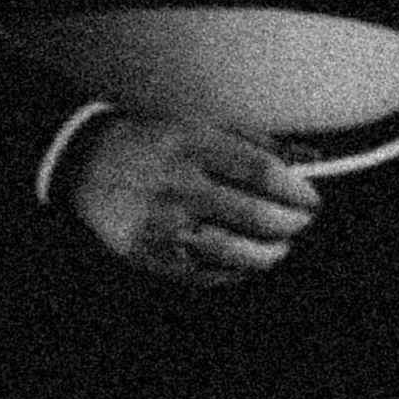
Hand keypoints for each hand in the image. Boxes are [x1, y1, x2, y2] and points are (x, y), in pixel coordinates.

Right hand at [66, 113, 320, 281]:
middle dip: (292, 223)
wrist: (86, 163)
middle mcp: (178, 185)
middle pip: (255, 214)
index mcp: (192, 144)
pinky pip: (209, 274)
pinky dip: (238, 271)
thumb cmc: (155, 141)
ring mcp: (165, 224)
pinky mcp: (153, 256)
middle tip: (302, 223)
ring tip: (280, 246)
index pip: (261, 172)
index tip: (312, 198)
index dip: (296, 190)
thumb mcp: (199, 125)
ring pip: (236, 252)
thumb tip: (309, 161)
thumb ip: (255, 142)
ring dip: (271, 253)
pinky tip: (247, 262)